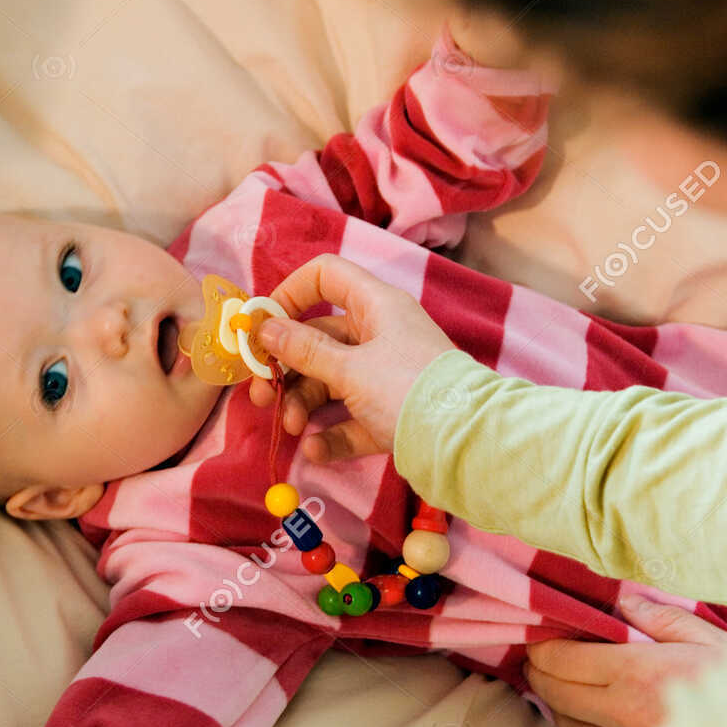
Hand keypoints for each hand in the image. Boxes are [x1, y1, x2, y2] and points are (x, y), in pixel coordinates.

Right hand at [249, 254, 455, 461]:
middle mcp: (381, 334)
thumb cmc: (407, 389)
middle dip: (286, 368)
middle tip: (261, 394)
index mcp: (376, 306)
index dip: (289, 294)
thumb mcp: (350, 369)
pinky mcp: (391, 413)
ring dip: (303, 404)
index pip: (325, 276)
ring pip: (331, 381)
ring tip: (293, 427)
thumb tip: (264, 328)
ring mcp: (386, 375)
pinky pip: (351, 418)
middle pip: (319, 339)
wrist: (465, 442)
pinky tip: (316, 450)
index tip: (263, 326)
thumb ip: (303, 349)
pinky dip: (331, 434)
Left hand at [525, 599, 726, 726]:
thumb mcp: (715, 640)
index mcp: (637, 674)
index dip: (542, 649)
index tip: (539, 640)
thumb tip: (624, 603)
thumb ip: (663, 620)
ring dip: (564, 714)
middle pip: (556, 697)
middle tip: (541, 663)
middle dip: (541, 676)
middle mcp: (624, 718)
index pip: (563, 661)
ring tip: (570, 697)